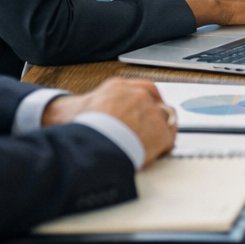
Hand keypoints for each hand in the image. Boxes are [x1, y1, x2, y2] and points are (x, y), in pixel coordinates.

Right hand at [42, 77, 174, 163]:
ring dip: (157, 132)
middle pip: (155, 104)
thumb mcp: (78, 107)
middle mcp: (138, 95)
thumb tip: (77, 113)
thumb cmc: (77, 129)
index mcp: (118, 87)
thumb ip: (93, 107)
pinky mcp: (160, 132)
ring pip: (164, 120)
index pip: (143, 89)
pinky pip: (168, 140)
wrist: (88, 143)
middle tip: (145, 134)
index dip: (146, 104)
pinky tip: (148, 156)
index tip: (147, 112)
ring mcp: (151, 112)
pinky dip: (161, 149)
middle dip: (152, 119)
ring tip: (145, 146)